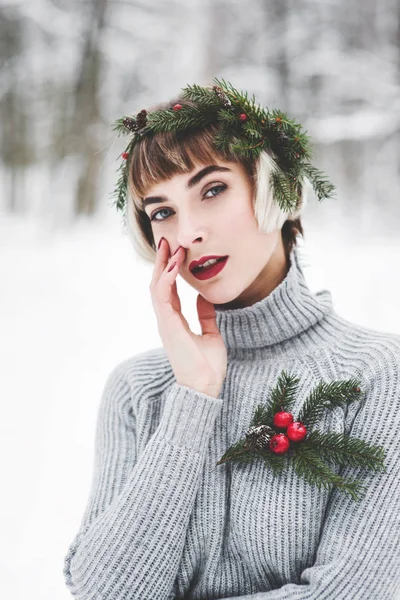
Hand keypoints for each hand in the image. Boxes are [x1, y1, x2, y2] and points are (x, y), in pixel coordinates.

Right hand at [149, 238, 227, 397]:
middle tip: (167, 240)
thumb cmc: (207, 366)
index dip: (171, 269)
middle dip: (162, 261)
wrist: (205, 387)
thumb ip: (205, 316)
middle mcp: (167, 319)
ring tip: (170, 246)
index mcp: (175, 321)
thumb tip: (205, 298)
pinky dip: (166, 279)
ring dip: (163, 265)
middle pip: (158, 283)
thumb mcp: (211, 334)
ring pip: (156, 286)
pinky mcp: (167, 326)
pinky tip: (174, 265)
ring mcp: (165, 322)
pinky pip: (162, 297)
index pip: (169, 289)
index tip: (176, 251)